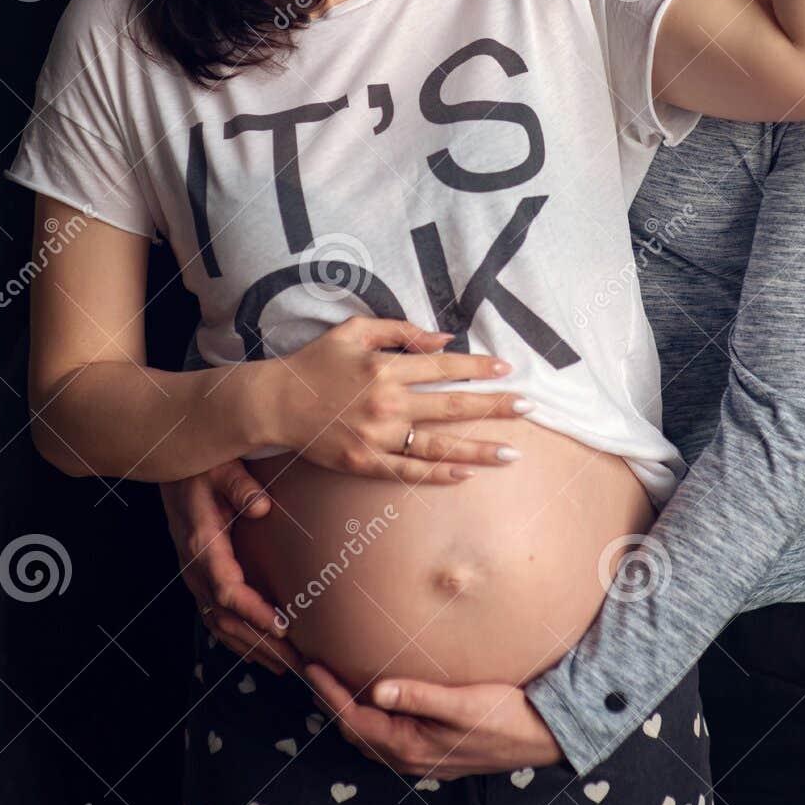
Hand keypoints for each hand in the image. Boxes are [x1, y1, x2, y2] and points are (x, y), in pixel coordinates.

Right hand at [160, 461, 302, 675]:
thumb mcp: (221, 467)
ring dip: (253, 649)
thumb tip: (263, 507)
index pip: (228, 591)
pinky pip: (216, 618)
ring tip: (288, 666)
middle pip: (226, 619)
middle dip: (262, 644)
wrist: (173, 468)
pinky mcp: (199, 578)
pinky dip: (239, 641)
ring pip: (220, 625)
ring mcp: (194, 576)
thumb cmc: (202, 466)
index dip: (255, 613)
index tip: (285, 627)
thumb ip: (240, 485)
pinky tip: (263, 652)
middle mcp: (194, 568)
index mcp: (202, 545)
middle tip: (299, 662)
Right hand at [262, 315, 530, 483]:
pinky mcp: (365, 463)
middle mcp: (386, 402)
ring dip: (479, 449)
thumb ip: (400, 330)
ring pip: (438, 445)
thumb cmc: (316, 363)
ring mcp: (377, 437)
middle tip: (529, 407)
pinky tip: (467, 474)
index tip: (507, 368)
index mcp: (385, 367)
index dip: (478, 367)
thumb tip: (444, 339)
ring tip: (513, 454)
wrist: (275, 403)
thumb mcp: (354, 331)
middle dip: (494, 406)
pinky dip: (439, 473)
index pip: (444, 367)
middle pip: (452, 406)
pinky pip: (410, 470)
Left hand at [304, 662, 564, 778]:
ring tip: (333, 682)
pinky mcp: (432, 750)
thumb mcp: (463, 702)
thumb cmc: (507, 716)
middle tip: (313, 669)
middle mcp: (411, 758)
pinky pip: (386, 738)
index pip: (355, 721)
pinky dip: (369, 719)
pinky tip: (373, 698)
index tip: (312, 666)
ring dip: (348, 711)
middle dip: (330, 702)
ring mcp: (422, 758)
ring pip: (370, 738)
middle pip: (355, 733)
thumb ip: (419, 697)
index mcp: (412, 747)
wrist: (543, 736)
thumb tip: (376, 692)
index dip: (329, 694)